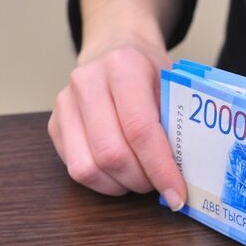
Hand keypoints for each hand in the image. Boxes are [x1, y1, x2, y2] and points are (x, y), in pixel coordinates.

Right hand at [48, 40, 185, 209]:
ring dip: (121, 185)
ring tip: (142, 179)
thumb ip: (180, 123)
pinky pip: (75, 170)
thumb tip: (191, 174)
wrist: (114, 50)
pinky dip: (104, 183)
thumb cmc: (150, 74)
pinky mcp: (54, 124)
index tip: (178, 195)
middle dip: (142, 180)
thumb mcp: (174, 86)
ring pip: (88, 168)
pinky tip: (122, 176)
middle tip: (162, 185)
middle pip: (112, 154)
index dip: (161, 169)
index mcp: (124, 66)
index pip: (140, 129)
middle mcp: (87, 81)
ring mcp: (65, 103)